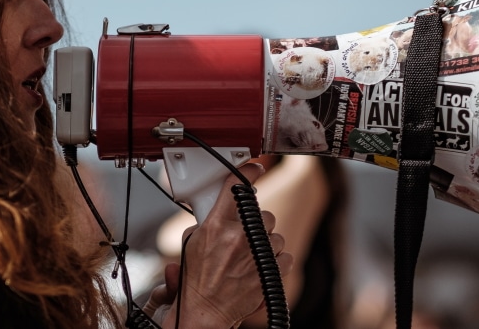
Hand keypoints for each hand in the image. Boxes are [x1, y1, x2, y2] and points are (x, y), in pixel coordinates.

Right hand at [146, 164, 293, 327]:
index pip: (236, 187)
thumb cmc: (197, 280)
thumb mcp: (193, 241)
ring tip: (250, 255)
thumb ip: (210, 220)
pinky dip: (276, 260)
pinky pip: (285, 255)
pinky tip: (260, 265)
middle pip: (263, 213)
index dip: (248, 173)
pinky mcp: (269, 272)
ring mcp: (256, 254)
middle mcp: (238, 237)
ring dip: (266, 243)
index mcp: (216, 226)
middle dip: (256, 221)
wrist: (205, 309)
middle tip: (244, 234)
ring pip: (276, 235)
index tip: (255, 169)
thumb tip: (223, 207)